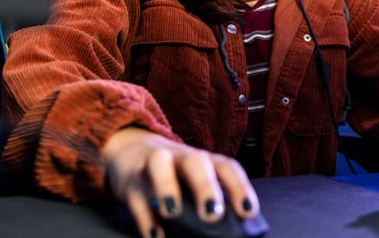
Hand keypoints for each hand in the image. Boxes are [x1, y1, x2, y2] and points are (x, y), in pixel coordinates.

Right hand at [102, 127, 258, 237]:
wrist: (131, 150)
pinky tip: (155, 235)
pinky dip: (144, 217)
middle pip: (195, 162)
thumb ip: (210, 201)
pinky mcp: (130, 182)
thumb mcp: (194, 181)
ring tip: (173, 213)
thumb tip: (230, 232)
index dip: (240, 188)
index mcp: (204, 161)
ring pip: (158, 164)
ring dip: (167, 187)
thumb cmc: (174, 174)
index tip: (248, 212)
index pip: (226, 167)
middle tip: (213, 214)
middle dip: (205, 186)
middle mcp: (180, 158)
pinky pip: (136, 196)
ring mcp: (152, 166)